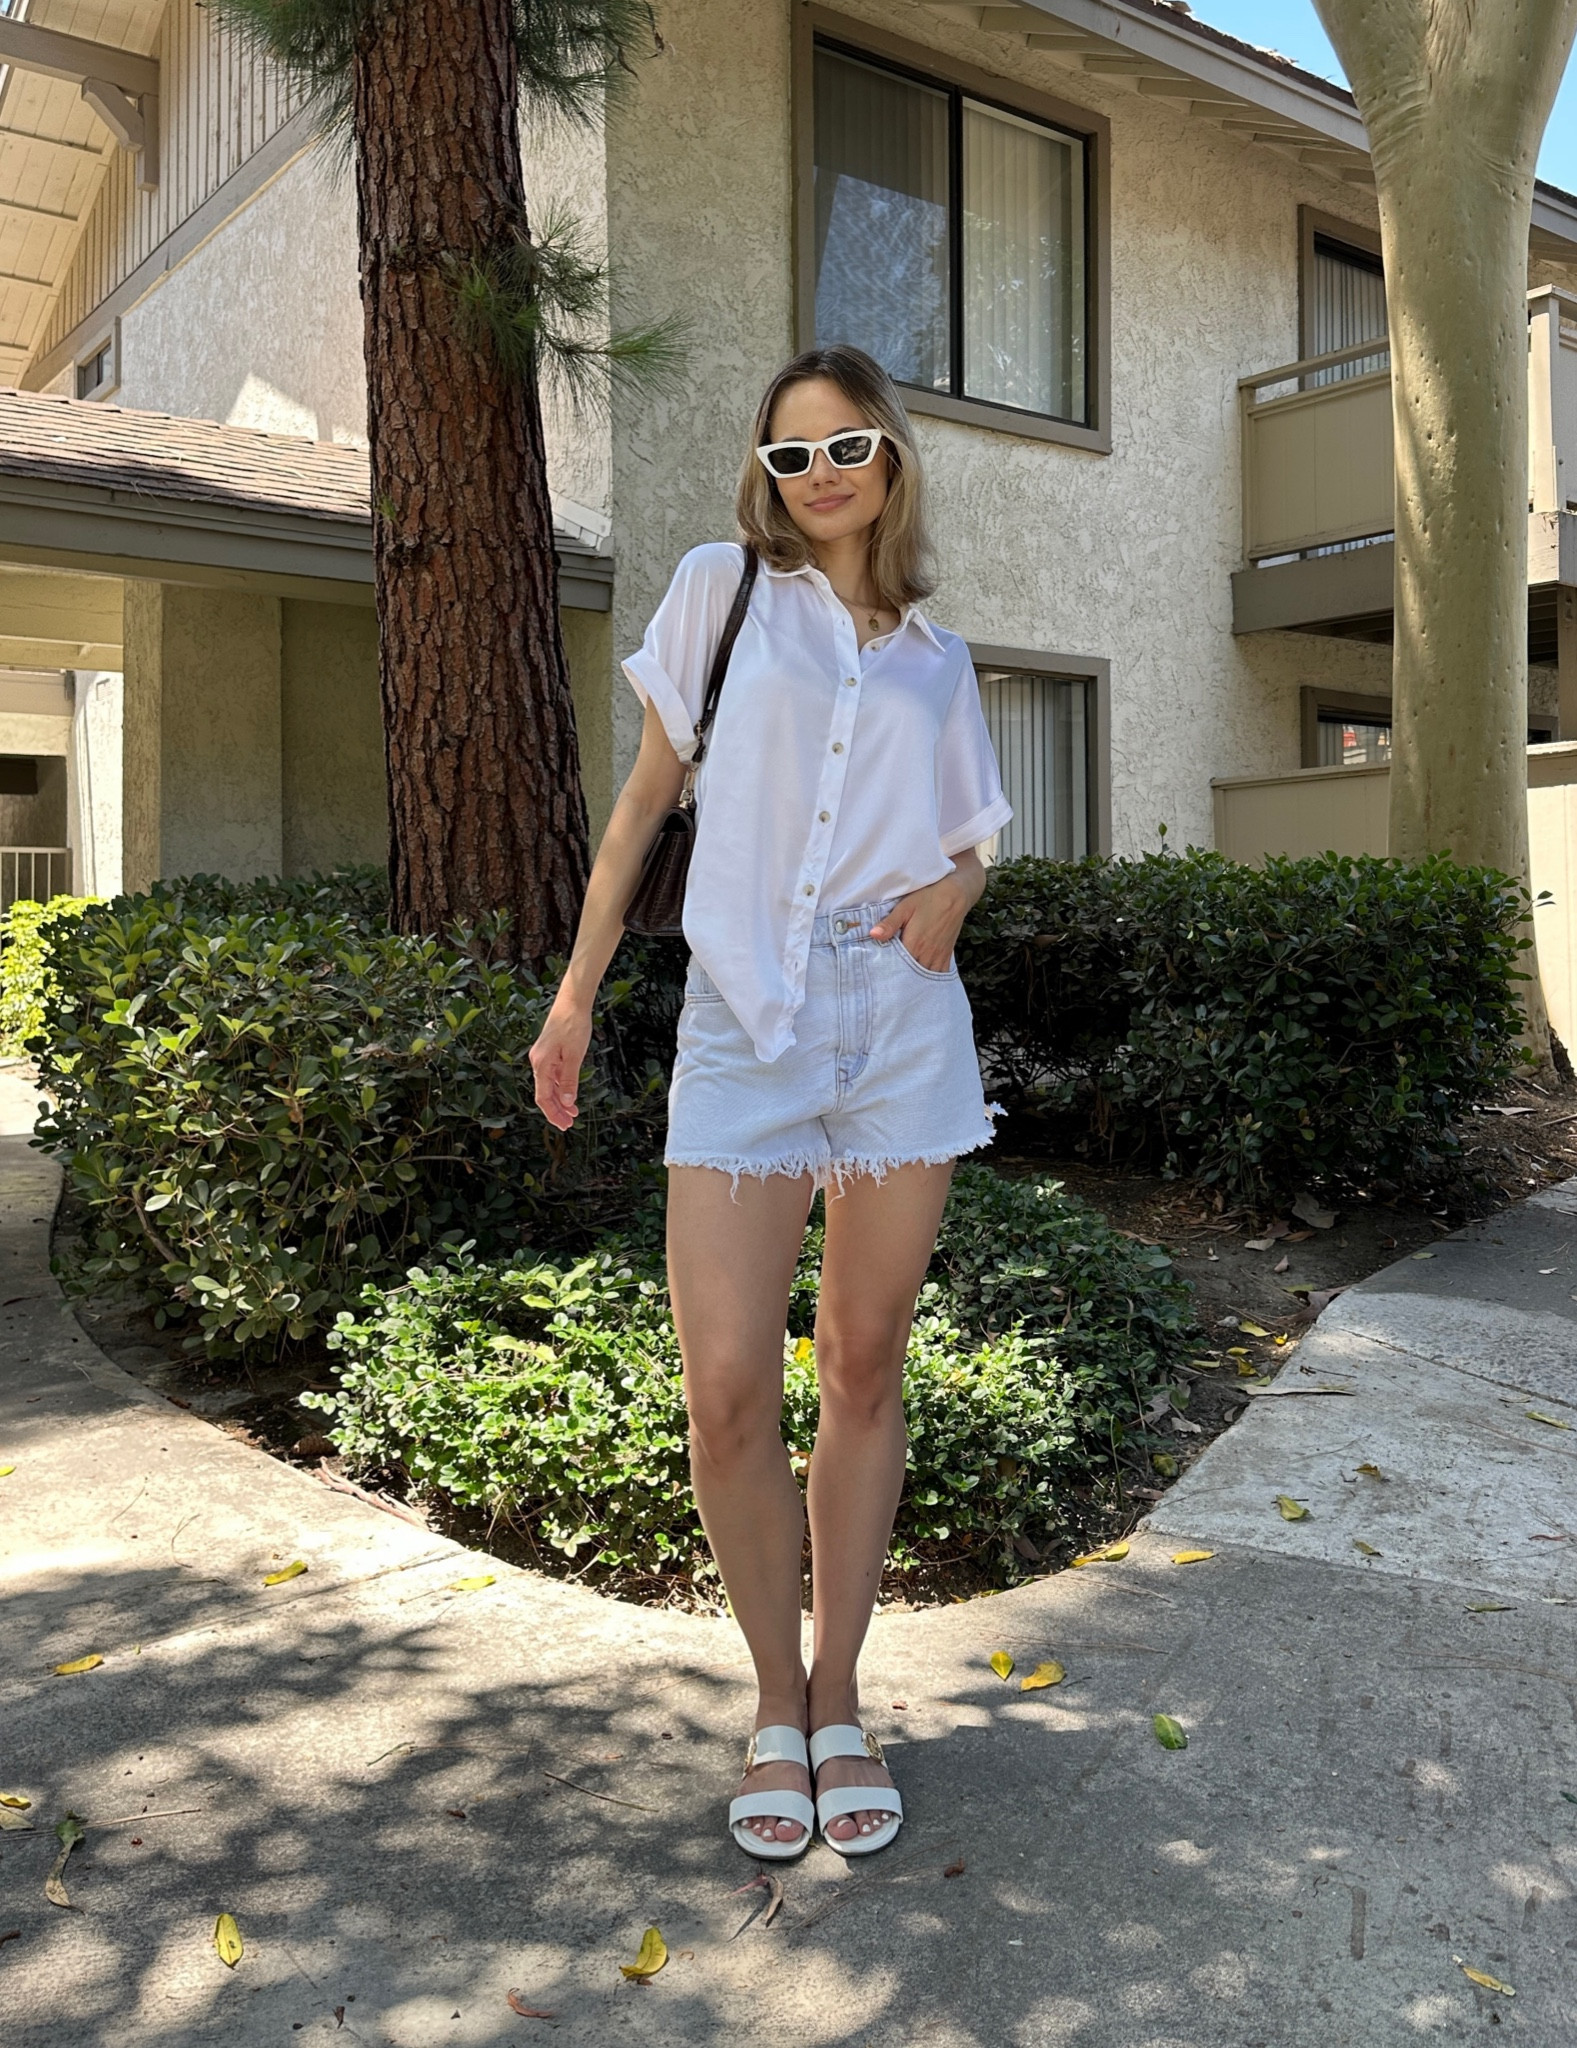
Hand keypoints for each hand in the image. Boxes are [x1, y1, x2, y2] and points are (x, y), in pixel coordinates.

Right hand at [529, 1000, 592, 1130]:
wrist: (572, 1001)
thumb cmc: (573, 1025)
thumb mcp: (575, 1055)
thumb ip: (569, 1079)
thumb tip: (566, 1101)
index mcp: (541, 1064)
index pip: (543, 1097)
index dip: (553, 1114)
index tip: (564, 1125)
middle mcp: (538, 1062)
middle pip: (545, 1094)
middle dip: (556, 1111)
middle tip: (569, 1124)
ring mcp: (543, 1057)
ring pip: (549, 1085)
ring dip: (560, 1100)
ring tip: (573, 1113)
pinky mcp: (549, 1052)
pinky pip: (553, 1075)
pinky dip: (561, 1087)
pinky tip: (570, 1094)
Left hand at [870, 871, 970, 971]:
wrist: (955, 895)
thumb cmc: (927, 898)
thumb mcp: (905, 907)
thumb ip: (889, 923)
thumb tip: (872, 935)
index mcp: (914, 944)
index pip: (897, 966)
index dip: (887, 970)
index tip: (878, 972)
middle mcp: (927, 954)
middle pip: (910, 975)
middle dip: (899, 978)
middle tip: (887, 978)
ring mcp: (938, 956)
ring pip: (924, 977)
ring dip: (914, 980)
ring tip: (902, 981)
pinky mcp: (946, 954)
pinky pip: (939, 974)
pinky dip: (929, 979)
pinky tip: (921, 980)